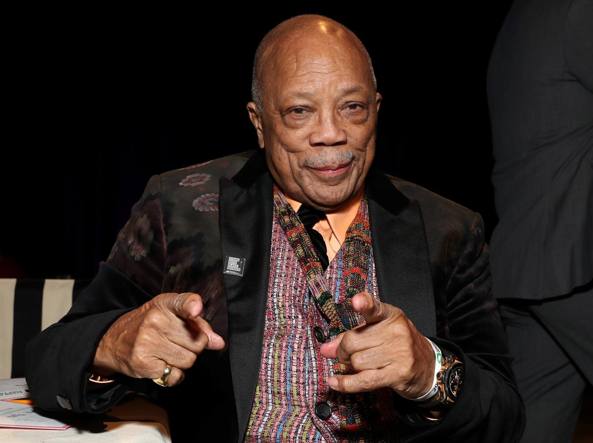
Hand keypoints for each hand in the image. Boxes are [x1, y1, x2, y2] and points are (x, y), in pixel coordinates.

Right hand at [92, 292, 224, 386]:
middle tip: (179, 342)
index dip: (192, 306)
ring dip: (184, 361)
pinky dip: (173, 374)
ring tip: (170, 353)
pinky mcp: (143, 363)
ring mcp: (148, 342)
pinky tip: (163, 364)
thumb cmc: (148, 325)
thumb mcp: (170, 315)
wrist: (113, 341)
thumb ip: (197, 325)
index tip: (195, 310)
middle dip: (194, 346)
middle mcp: (155, 320)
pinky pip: (174, 375)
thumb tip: (218, 342)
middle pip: (196, 341)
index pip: (182, 302)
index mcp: (164, 304)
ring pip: (188, 360)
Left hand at [320, 291, 433, 398]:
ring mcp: (399, 353)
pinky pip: (364, 380)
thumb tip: (326, 348)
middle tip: (344, 355)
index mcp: (391, 316)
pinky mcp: (398, 374)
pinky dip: (346, 383)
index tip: (356, 301)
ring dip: (350, 367)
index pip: (375, 308)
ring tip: (357, 366)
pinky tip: (335, 382)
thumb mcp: (379, 332)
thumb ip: (352, 336)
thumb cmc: (399, 346)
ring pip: (357, 361)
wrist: (428, 367)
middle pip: (353, 341)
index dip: (365, 304)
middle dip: (342, 351)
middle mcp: (396, 332)